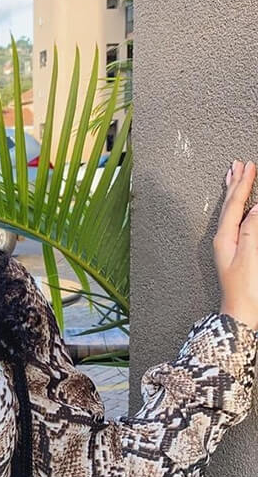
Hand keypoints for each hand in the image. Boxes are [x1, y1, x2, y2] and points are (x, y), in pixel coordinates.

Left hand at [215, 159, 257, 330]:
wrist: (241, 312)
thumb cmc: (246, 288)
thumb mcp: (250, 256)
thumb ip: (252, 230)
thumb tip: (256, 207)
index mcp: (224, 237)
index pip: (235, 204)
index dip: (243, 184)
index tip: (250, 166)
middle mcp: (223, 239)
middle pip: (230, 205)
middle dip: (236, 184)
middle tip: (239, 164)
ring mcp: (228, 245)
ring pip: (232, 212)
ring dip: (235, 193)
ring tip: (235, 177)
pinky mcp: (235, 252)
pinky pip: (237, 222)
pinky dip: (240, 209)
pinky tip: (242, 207)